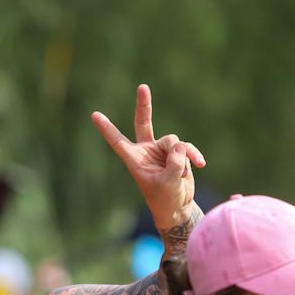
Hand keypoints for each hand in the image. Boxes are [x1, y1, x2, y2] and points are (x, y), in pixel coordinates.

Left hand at [91, 84, 205, 224]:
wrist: (178, 206)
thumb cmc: (165, 199)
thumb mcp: (168, 183)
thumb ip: (173, 163)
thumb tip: (180, 146)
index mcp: (134, 159)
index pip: (117, 141)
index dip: (107, 128)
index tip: (94, 115)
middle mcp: (146, 151)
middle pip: (144, 123)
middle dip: (144, 105)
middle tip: (143, 87)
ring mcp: (162, 150)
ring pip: (173, 141)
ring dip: (181, 157)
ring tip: (181, 174)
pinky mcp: (177, 153)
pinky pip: (186, 147)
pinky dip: (193, 155)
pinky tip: (201, 164)